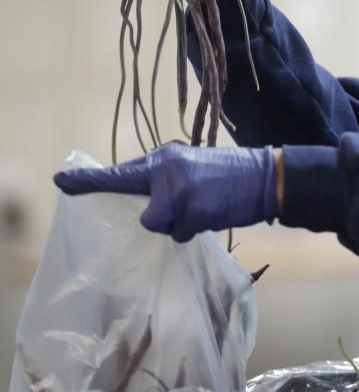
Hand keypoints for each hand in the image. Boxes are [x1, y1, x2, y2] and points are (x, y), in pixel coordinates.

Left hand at [53, 143, 276, 242]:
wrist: (266, 177)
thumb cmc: (230, 175)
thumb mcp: (192, 166)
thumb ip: (164, 179)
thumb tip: (144, 204)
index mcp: (164, 157)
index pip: (121, 173)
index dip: (88, 180)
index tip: (59, 181)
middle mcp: (166, 170)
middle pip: (144, 213)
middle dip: (164, 216)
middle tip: (192, 201)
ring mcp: (179, 191)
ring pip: (161, 226)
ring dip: (181, 224)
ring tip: (206, 206)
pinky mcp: (193, 210)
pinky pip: (181, 233)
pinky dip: (196, 229)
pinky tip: (214, 213)